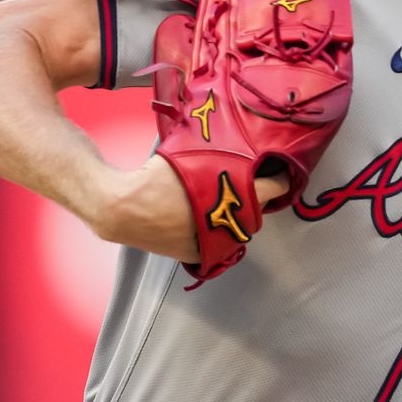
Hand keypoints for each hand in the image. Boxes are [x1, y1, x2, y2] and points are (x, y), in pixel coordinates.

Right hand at [86, 155, 289, 263]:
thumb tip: (237, 147)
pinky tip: (209, 217)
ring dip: (238, 215)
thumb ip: (216, 155)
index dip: (278, 181)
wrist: (118, 210)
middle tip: (255, 183)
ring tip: (231, 198)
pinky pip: (218, 242)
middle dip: (257, 199)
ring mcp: (210, 244)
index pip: (268, 191)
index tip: (283, 175)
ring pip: (237, 229)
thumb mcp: (188, 158)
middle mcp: (223, 227)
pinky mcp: (195, 254)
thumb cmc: (153, 179)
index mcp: (228, 200)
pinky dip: (218, 230)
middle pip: (255, 213)